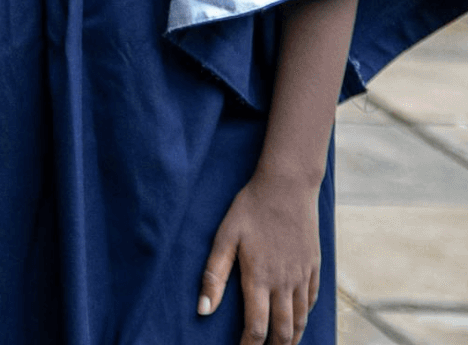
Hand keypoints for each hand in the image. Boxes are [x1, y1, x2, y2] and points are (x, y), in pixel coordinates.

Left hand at [198, 172, 320, 344]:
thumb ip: (213, 275)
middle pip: (284, 331)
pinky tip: (297, 319)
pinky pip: (311, 300)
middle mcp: (284, 282)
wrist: (287, 186)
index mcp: (259, 278)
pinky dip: (304, 315)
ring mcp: (302, 275)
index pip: (256, 327)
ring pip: (300, 319)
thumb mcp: (224, 237)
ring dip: (292, 337)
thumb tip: (202, 310)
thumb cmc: (250, 208)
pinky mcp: (314, 266)